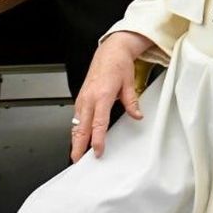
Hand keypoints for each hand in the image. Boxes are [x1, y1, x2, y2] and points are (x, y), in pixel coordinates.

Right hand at [70, 31, 151, 160]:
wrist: (110, 51)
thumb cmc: (118, 64)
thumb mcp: (129, 83)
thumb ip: (132, 102)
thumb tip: (137, 115)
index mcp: (102, 95)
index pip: (99, 123)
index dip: (97, 139)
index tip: (98, 151)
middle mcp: (89, 98)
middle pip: (81, 128)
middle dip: (78, 146)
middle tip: (77, 160)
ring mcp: (82, 99)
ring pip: (75, 124)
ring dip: (75, 140)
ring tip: (77, 154)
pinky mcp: (80, 98)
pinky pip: (76, 118)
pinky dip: (76, 130)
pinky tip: (78, 138)